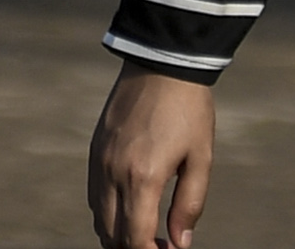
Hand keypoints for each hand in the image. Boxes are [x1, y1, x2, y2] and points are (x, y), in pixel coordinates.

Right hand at [87, 62, 213, 248]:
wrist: (161, 63)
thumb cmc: (188, 111)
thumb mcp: (201, 160)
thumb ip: (189, 205)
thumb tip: (180, 242)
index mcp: (142, 178)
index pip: (135, 239)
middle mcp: (113, 172)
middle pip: (112, 236)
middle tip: (160, 245)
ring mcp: (99, 160)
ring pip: (99, 218)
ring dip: (119, 234)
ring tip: (147, 231)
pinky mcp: (95, 149)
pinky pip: (93, 195)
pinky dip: (107, 213)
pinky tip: (130, 208)